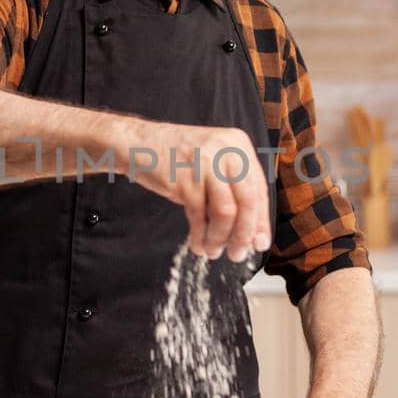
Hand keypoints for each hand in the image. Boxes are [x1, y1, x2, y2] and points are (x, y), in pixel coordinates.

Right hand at [122, 119, 270, 261]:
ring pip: (226, 211)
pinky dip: (200, 235)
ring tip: (213, 251)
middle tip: (238, 254)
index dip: (260, 220)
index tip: (259, 243)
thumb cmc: (175, 157)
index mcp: (238, 144)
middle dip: (244, 234)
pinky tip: (198, 244)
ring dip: (220, 237)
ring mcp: (206, 163)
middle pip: (248, 201)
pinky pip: (199, 215)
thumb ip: (231, 188)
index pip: (259, 189)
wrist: (136, 143)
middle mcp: (227, 150)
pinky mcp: (185, 178)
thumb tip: (250, 231)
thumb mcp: (212, 164)